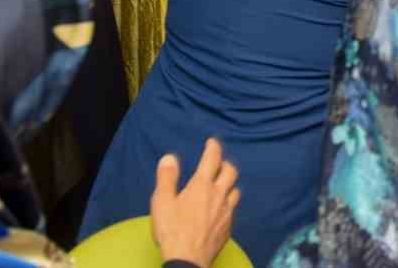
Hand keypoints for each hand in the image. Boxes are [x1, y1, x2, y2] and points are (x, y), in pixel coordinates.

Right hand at [150, 138, 239, 267]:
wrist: (187, 260)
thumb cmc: (172, 230)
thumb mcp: (162, 202)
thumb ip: (167, 178)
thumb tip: (170, 157)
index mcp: (202, 186)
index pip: (212, 159)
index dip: (213, 147)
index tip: (212, 142)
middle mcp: (219, 195)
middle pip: (231, 172)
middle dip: (225, 164)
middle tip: (218, 164)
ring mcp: (226, 212)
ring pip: (235, 191)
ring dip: (229, 185)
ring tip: (221, 186)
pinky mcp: (228, 228)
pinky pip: (232, 210)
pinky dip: (227, 205)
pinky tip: (220, 210)